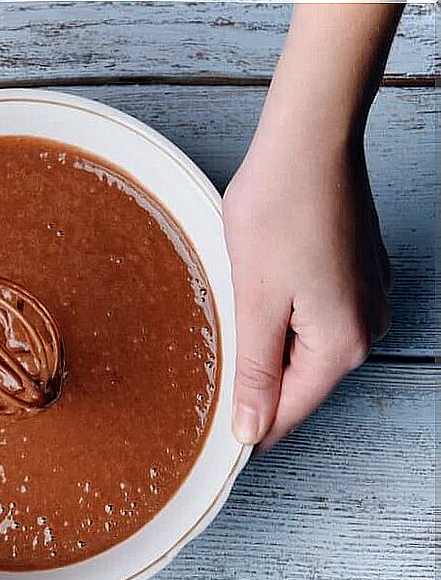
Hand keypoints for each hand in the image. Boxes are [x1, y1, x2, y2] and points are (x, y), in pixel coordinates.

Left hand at [223, 127, 390, 451]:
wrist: (309, 141)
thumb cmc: (279, 211)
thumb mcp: (256, 302)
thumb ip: (255, 372)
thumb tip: (252, 431)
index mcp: (341, 344)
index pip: (289, 411)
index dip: (249, 426)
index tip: (214, 438)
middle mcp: (365, 326)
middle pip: (299, 380)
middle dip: (256, 379)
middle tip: (212, 364)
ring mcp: (366, 298)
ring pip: (305, 347)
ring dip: (268, 343)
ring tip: (235, 313)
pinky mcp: (357, 273)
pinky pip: (314, 316)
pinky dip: (284, 316)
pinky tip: (261, 291)